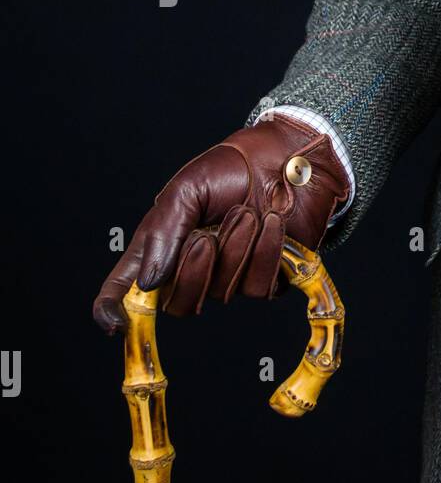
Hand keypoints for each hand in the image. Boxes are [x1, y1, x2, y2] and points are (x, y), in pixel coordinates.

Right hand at [92, 115, 349, 331]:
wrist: (286, 159)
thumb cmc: (232, 169)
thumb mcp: (186, 190)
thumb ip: (163, 233)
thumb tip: (149, 282)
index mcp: (161, 246)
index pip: (127, 288)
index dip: (113, 309)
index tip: (113, 324)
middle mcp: (192, 268)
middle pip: (178, 305)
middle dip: (193, 272)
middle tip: (206, 236)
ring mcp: (229, 277)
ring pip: (222, 293)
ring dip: (235, 249)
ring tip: (246, 213)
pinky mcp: (266, 279)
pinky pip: (258, 288)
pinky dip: (264, 253)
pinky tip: (271, 223)